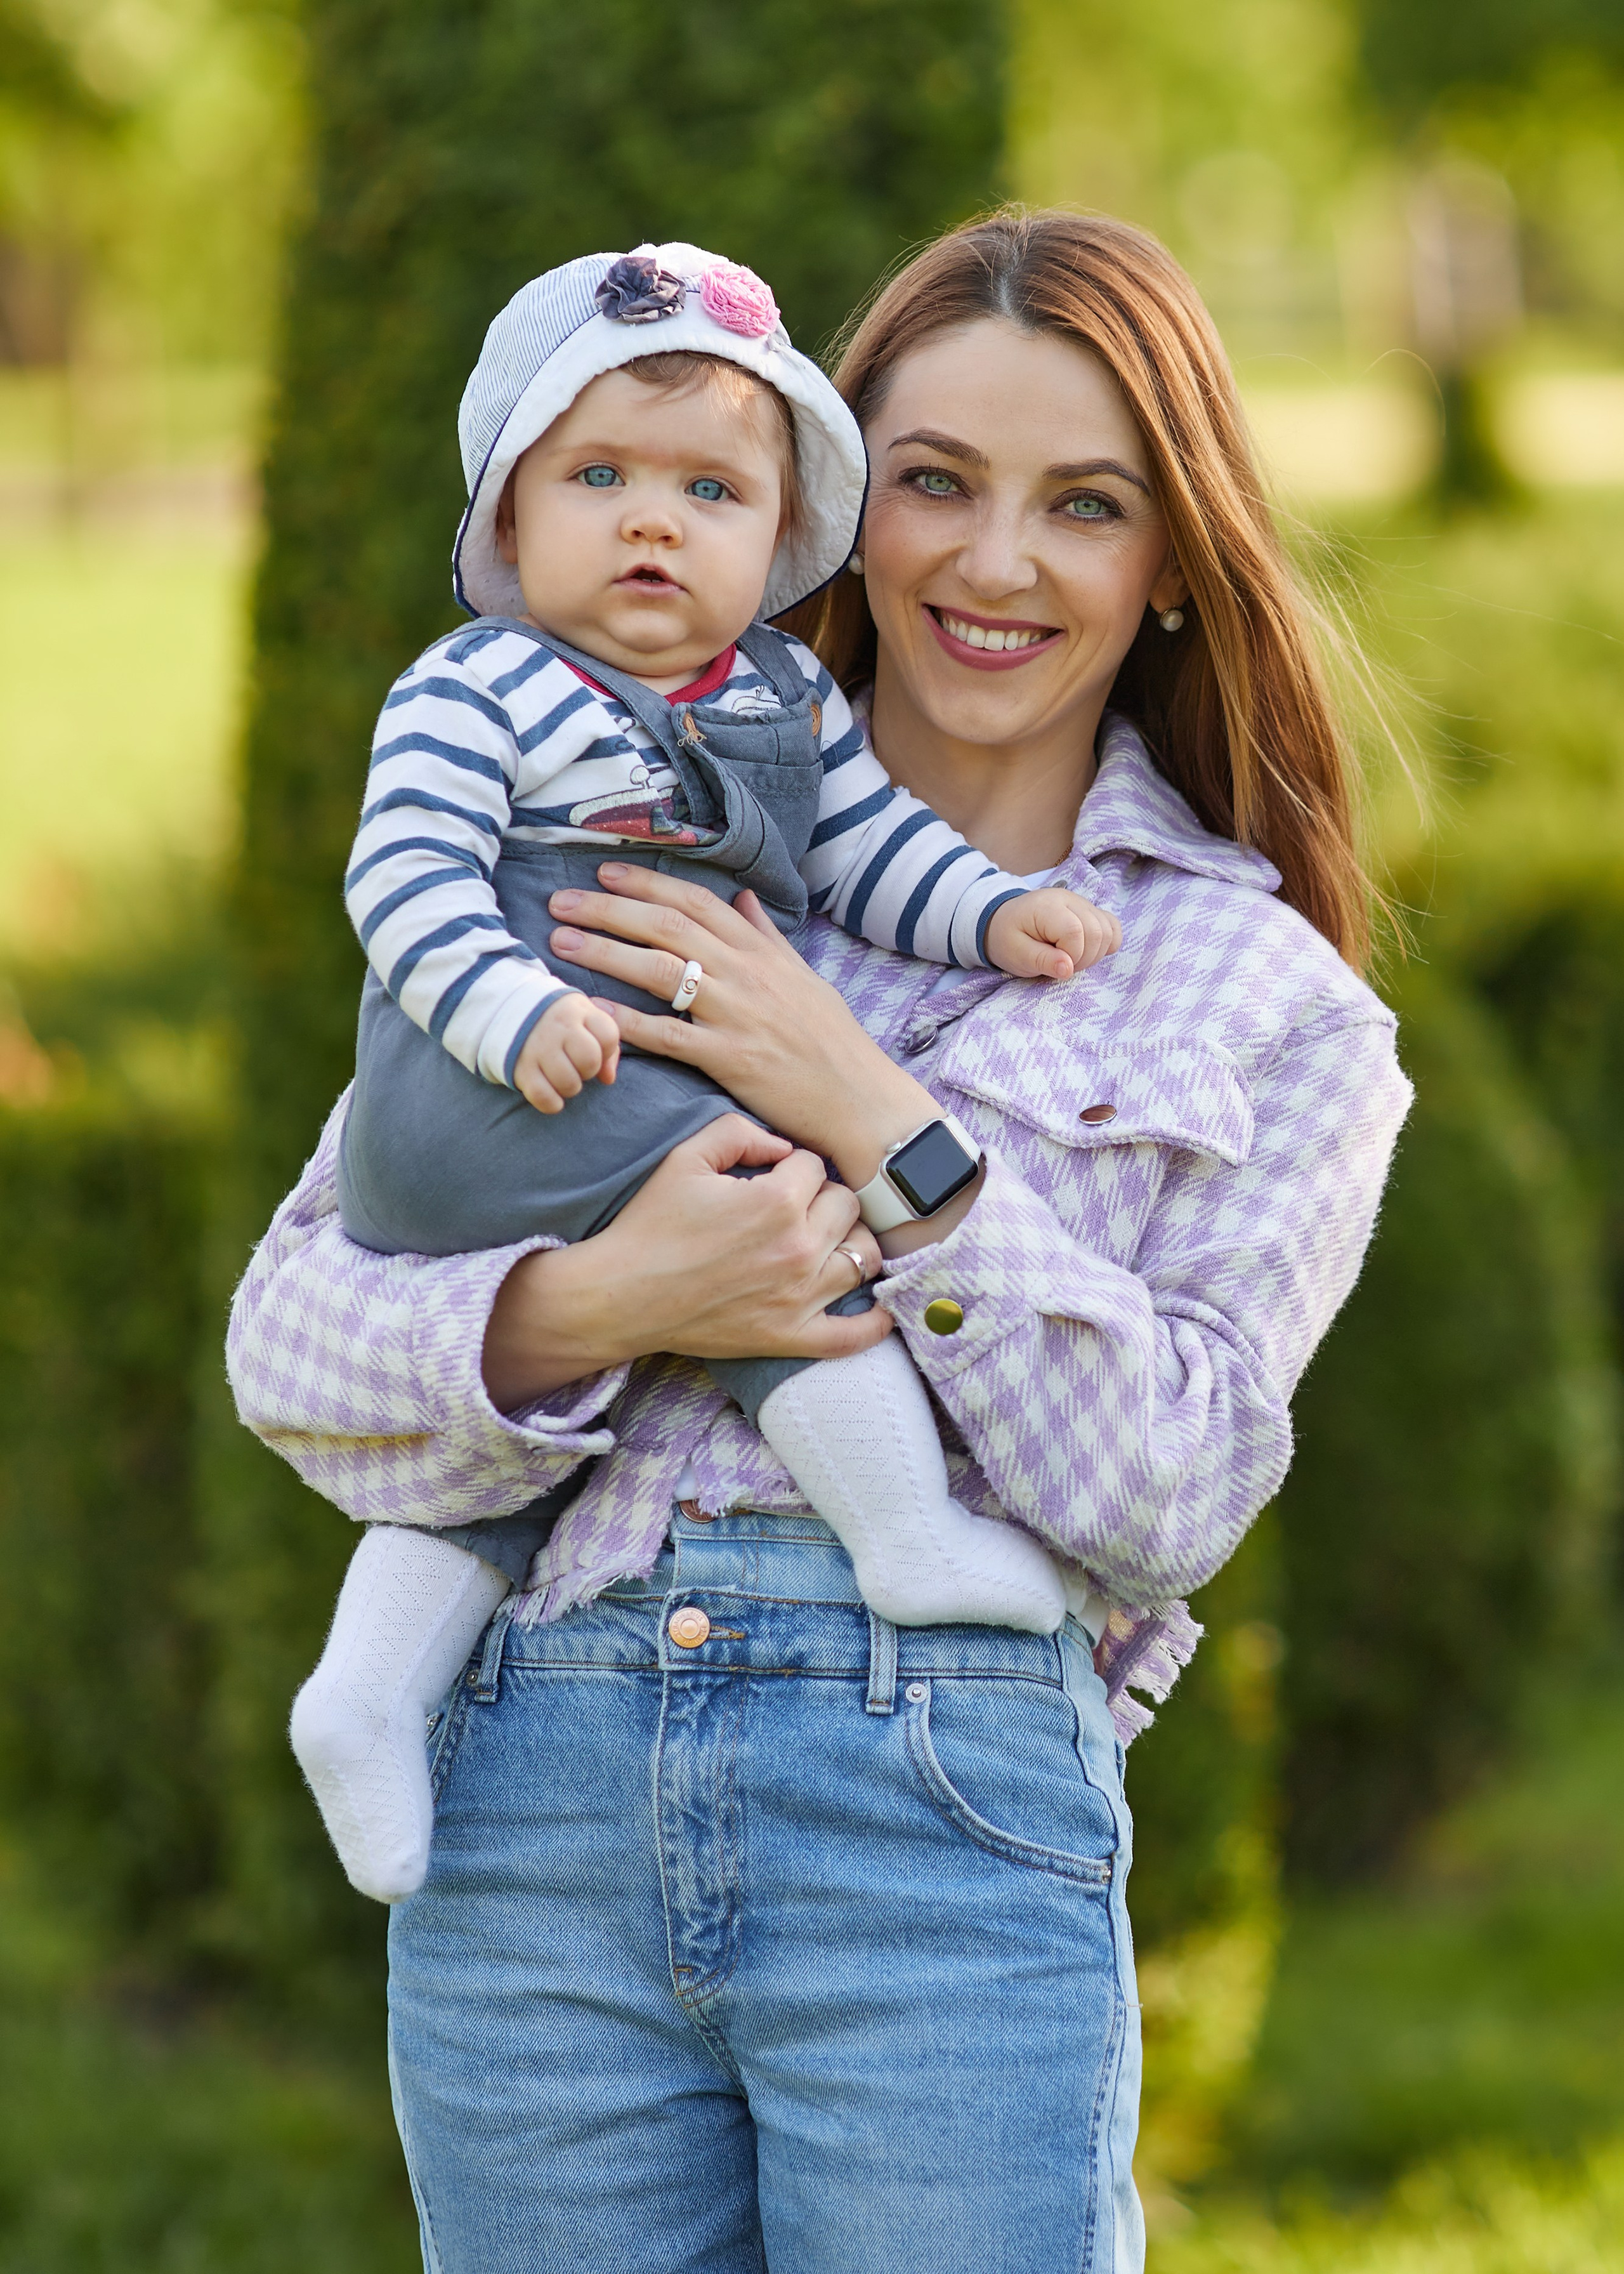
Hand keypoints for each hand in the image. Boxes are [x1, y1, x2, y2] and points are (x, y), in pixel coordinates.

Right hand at [481, 1115, 888, 1407]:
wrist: (621, 1294)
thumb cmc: (651, 1225)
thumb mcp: (687, 1157)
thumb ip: (741, 1131)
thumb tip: (784, 1145)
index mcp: (777, 1201)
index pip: (815, 1165)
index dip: (792, 1165)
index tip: (771, 1175)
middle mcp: (799, 1248)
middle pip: (847, 1205)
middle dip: (823, 1197)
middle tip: (792, 1205)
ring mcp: (800, 1297)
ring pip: (863, 1256)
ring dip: (849, 1241)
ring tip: (827, 1238)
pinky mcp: (791, 1336)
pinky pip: (853, 1336)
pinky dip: (874, 1322)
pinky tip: (879, 1307)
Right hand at [512, 992, 621, 1112]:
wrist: (508, 1012)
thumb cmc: (558, 1020)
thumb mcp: (584, 1018)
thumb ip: (605, 1043)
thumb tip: (608, 1079)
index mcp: (577, 1011)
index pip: (608, 1036)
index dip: (607, 1051)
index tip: (595, 1051)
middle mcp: (558, 1027)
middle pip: (590, 1061)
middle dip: (588, 1070)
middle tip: (577, 1066)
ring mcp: (537, 1047)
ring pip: (568, 1082)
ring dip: (570, 1087)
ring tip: (562, 1078)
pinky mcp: (520, 1068)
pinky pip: (543, 1096)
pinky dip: (552, 1103)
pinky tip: (552, 1097)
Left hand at [544, 863, 939, 1190]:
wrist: (861, 1098)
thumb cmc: (832, 1041)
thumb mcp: (804, 977)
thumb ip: (767, 936)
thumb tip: (743, 897)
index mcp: (761, 952)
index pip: (697, 901)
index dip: (647, 882)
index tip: (605, 871)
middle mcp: (746, 974)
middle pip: (668, 926)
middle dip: (609, 908)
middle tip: (561, 901)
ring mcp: (737, 1015)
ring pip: (661, 971)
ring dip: (606, 952)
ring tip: (561, 943)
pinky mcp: (731, 1059)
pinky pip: (669, 1036)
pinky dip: (628, 1021)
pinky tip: (593, 1010)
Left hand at [985, 888, 1120, 980]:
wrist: (1003, 921)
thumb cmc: (1007, 938)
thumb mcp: (1016, 954)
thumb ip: (1042, 961)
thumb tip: (1068, 969)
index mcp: (1047, 907)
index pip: (1075, 932)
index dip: (1071, 956)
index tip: (1055, 965)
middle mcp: (1069, 899)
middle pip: (1097, 931)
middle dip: (1084, 958)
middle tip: (1062, 965)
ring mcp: (1082, 903)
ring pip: (1108, 930)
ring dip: (1095, 953)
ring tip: (1071, 958)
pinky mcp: (1090, 911)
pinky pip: (1112, 926)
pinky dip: (1106, 943)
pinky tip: (1087, 950)